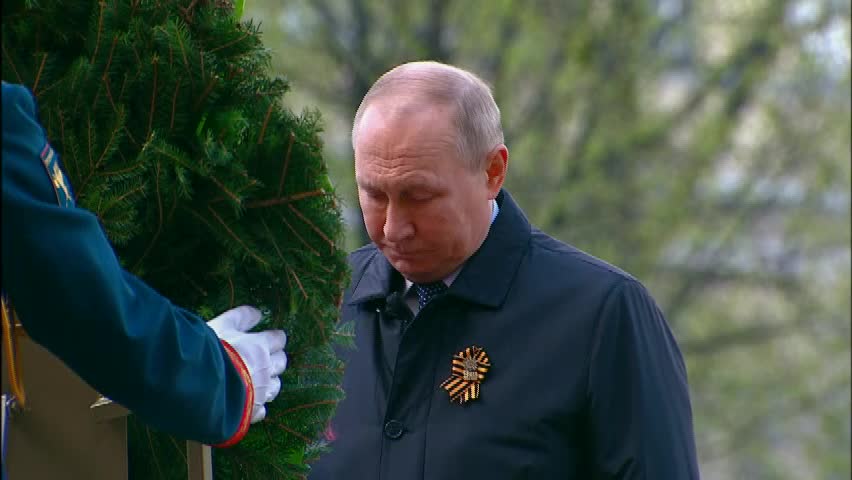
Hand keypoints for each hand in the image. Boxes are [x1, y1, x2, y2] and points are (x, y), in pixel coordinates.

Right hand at [207, 306, 286, 422]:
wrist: (198, 385)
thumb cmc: (208, 352)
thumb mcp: (222, 326)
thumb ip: (240, 318)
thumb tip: (258, 312)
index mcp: (260, 347)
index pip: (278, 339)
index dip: (275, 339)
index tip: (272, 338)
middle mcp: (265, 369)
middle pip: (281, 362)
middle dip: (276, 359)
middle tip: (265, 358)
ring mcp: (260, 392)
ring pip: (275, 387)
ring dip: (269, 383)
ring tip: (257, 381)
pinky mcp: (251, 411)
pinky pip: (262, 409)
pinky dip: (258, 406)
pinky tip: (248, 402)